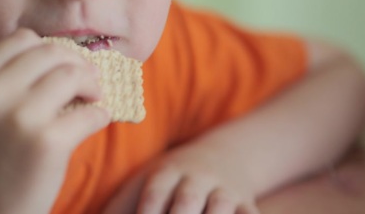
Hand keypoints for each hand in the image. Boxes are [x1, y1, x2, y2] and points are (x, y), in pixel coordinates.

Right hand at [0, 29, 110, 213]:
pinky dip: (100, 115)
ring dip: (92, 85)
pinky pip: (91, 113)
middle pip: (52, 52)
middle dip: (77, 63)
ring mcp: (21, 116)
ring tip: (92, 99)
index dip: (49, 49)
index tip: (61, 65)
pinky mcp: (48, 142)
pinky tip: (95, 122)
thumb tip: (67, 58)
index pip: (22, 38)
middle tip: (88, 80)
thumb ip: (11, 80)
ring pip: (74, 75)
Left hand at [103, 144, 259, 213]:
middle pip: (187, 200)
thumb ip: (116, 208)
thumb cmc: (168, 180)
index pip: (154, 190)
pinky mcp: (247, 205)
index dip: (147, 209)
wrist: (224, 157)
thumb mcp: (144, 183)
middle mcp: (196, 179)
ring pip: (222, 207)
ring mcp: (225, 192)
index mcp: (167, 172)